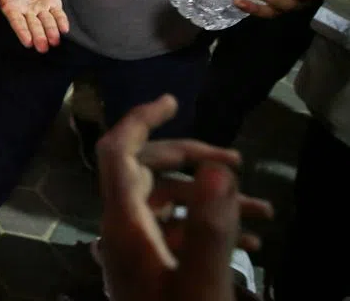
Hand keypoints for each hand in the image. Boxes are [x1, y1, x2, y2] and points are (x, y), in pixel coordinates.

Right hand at [0, 0, 68, 51]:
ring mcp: (41, 10)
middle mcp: (28, 13)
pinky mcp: (53, 4)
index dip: (23, 32)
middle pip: (34, 26)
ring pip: (47, 22)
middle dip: (39, 37)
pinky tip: (64, 29)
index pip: (18, 23)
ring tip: (55, 42)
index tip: (28, 43)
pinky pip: (58, 14)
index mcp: (13, 11)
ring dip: (51, 31)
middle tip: (42, 48)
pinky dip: (61, 21)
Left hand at [97, 95, 272, 300]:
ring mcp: (135, 254)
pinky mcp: (152, 274)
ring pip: (167, 206)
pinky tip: (252, 241)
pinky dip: (209, 229)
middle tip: (238, 164)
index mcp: (124, 226)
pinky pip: (175, 235)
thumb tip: (217, 170)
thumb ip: (211, 226)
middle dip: (190, 160)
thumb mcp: (204, 284)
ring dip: (210, 200)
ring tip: (264, 211)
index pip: (119, 153)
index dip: (140, 120)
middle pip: (146, 173)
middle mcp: (122, 233)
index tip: (173, 101)